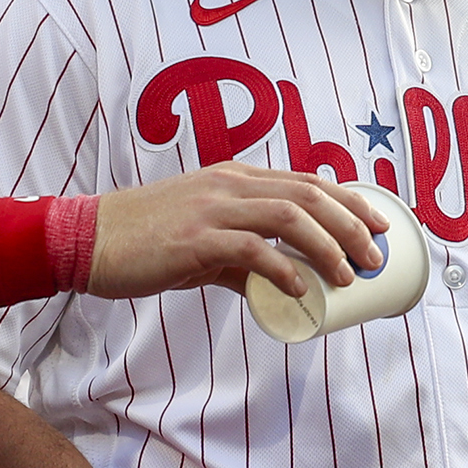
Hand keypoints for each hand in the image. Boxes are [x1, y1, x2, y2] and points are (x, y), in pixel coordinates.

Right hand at [89, 163, 387, 299]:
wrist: (88, 239)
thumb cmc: (144, 241)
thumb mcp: (201, 241)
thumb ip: (239, 258)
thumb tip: (276, 284)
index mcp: (234, 180)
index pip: (306, 182)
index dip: (350, 202)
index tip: (379, 225)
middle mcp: (228, 186)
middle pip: (308, 194)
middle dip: (351, 223)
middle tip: (375, 256)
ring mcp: (211, 209)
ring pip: (288, 215)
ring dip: (326, 244)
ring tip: (349, 274)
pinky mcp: (194, 238)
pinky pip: (250, 249)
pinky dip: (282, 267)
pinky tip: (301, 287)